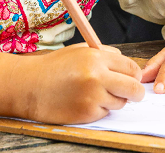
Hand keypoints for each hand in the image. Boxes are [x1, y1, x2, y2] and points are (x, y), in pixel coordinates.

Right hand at [14, 44, 144, 123]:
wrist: (29, 86)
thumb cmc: (54, 67)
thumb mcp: (80, 51)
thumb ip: (105, 55)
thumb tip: (127, 67)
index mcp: (97, 58)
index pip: (131, 68)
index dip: (134, 75)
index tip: (131, 79)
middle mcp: (97, 77)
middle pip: (134, 89)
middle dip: (135, 92)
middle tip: (131, 93)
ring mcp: (92, 97)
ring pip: (120, 103)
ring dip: (113, 100)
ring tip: (94, 94)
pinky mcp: (87, 113)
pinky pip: (104, 113)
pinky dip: (98, 109)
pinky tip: (82, 102)